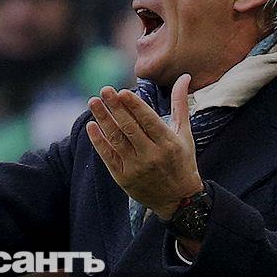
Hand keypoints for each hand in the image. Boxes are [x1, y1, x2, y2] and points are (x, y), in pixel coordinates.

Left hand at [86, 74, 202, 219]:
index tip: (122, 92)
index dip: (134, 106)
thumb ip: (180, 104)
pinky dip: (99, 141)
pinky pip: (108, 156)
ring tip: (94, 102)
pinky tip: (92, 125)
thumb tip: (184, 76)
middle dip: (116, 107)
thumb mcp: (185, 133)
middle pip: (129, 128)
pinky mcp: (123, 177)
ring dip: (103, 119)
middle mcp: (151, 155)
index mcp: (168, 143)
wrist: (178, 200)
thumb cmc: (183, 161)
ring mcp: (136, 167)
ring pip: (116, 139)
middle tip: (105, 90)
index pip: (148, 121)